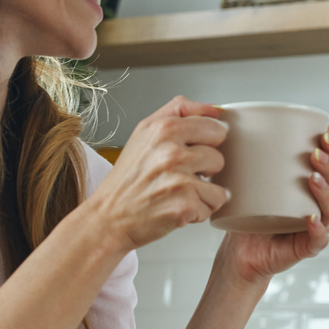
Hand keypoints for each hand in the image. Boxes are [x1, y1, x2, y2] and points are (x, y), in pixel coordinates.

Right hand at [89, 97, 228, 250]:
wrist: (109, 217)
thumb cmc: (127, 179)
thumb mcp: (144, 132)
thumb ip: (179, 111)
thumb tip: (215, 110)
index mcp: (164, 128)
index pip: (214, 127)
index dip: (206, 144)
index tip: (191, 152)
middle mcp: (172, 152)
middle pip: (219, 157)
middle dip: (204, 170)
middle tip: (180, 176)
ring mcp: (180, 180)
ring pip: (219, 184)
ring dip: (203, 193)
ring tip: (178, 193)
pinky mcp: (185, 205)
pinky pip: (212, 205)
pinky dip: (198, 211)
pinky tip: (177, 207)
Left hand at [217, 132, 328, 282]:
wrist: (239, 250)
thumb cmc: (247, 211)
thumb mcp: (250, 178)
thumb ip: (249, 154)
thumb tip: (229, 119)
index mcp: (313, 183)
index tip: (324, 134)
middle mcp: (320, 203)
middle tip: (314, 154)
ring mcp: (316, 226)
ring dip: (326, 192)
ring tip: (311, 179)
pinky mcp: (307, 247)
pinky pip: (320, 239)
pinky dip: (319, 230)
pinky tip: (311, 219)